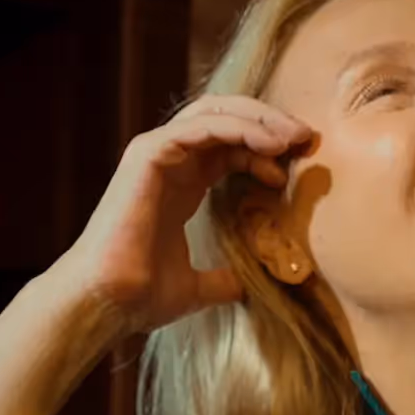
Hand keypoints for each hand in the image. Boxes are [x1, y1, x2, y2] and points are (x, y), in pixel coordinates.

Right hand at [51, 95, 310, 332]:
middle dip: (269, 122)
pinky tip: (267, 146)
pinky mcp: (148, 154)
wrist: (108, 301)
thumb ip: (222, 281)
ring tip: (294, 138)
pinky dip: (238, 129)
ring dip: (259, 119)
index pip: (230, 144)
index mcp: (181, 182)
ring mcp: (155, 152)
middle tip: (306, 138)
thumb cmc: (141, 295)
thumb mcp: (196, 287)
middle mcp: (169, 160)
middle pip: (226, 117)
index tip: (299, 164)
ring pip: (215, 113)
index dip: (266, 147)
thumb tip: (248, 288)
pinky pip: (200, 127)